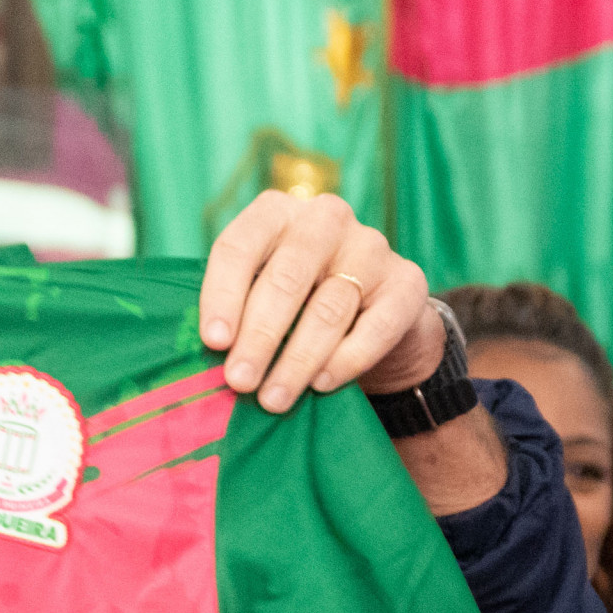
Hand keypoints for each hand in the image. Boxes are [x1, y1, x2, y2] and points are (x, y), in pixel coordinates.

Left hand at [200, 190, 441, 411]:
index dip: (222, 296)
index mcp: (275, 212)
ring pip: (328, 309)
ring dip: (297, 360)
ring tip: (273, 399)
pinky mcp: (408, 281)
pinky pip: (376, 326)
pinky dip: (346, 359)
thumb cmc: (295, 303)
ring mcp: (370, 246)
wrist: (372, 313)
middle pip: (285, 279)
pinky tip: (322, 385)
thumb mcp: (259, 292)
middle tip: (239, 382)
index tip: (213, 343)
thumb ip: (234, 310)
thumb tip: (205, 355)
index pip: (239, 247)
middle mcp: (325, 219)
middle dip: (258, 337)